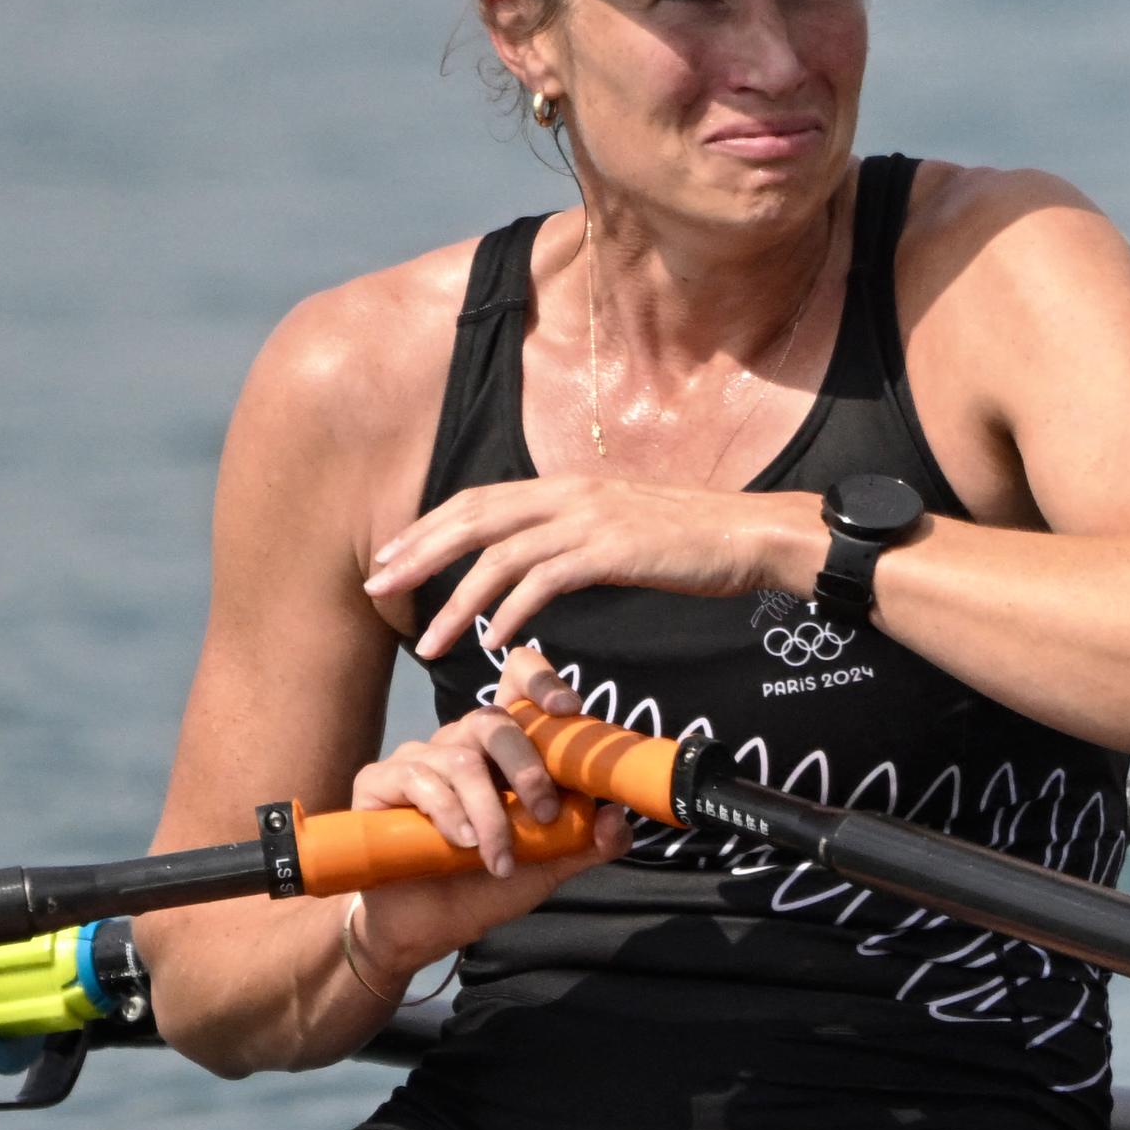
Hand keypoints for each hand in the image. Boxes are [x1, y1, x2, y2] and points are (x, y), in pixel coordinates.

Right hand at [337, 649, 630, 972]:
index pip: (516, 686)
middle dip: (528, 768)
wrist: (426, 927)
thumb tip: (617, 815)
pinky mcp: (379, 781)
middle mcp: (460, 745)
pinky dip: (448, 813)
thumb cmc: (483, 886)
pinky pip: (417, 778)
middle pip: (495, 722)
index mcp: (503, 753)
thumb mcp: (547, 866)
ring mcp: (418, 759)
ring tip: (497, 857)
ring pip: (461, 759)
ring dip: (490, 814)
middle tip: (545, 813)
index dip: (540, 681)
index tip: (568, 709)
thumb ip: (586, 841)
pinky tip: (462, 844)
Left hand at [365, 479, 812, 659]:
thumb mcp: (622, 528)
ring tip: (428, 643)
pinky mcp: (611, 551)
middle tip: (377, 586)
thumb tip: (541, 566)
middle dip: (418, 554)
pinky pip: (544, 582)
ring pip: (499, 557)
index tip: (393, 557)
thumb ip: (577, 539)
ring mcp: (589, 520)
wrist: (752, 534)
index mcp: (567, 486)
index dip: (429, 528)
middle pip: (472, 518)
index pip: (478, 500)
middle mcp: (569, 494)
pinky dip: (511, 612)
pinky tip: (494, 642)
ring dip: (456, 602)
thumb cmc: (694, 539)